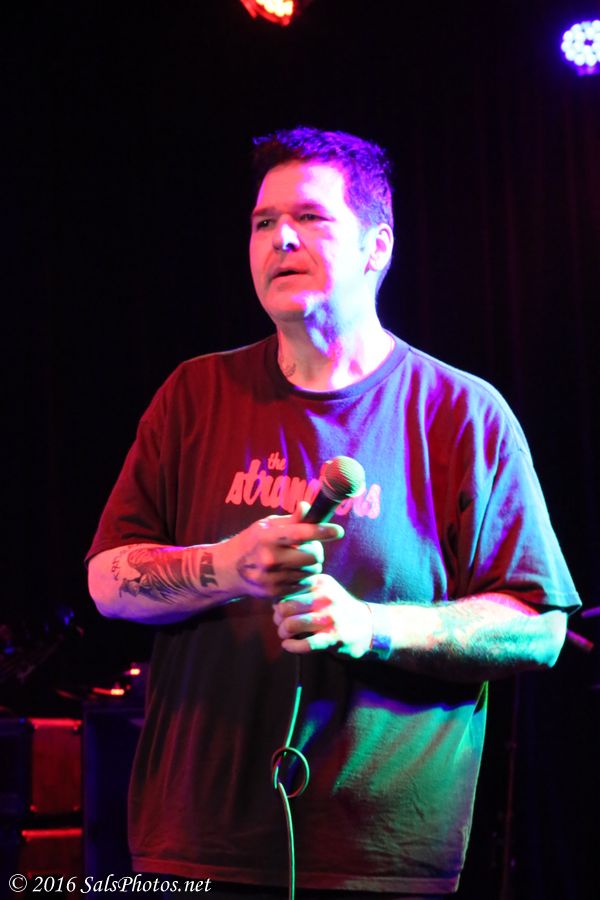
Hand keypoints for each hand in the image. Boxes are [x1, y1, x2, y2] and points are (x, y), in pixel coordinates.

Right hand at [226, 502, 343, 599]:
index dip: (323, 531)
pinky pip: (304, 585)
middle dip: (317, 550)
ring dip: (312, 565)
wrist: (229, 570)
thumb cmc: (253, 542)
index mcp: (268, 537)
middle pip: (313, 555)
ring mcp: (273, 578)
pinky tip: (294, 572)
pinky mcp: (275, 592)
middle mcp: (270, 558)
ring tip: (299, 559)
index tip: (338, 531)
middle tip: (310, 546)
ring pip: (312, 572)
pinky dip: (305, 578)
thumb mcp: (267, 526)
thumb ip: (291, 520)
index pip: (301, 533)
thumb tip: (307, 506)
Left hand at [273, 574, 371, 658]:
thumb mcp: (324, 591)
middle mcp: (326, 598)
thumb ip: (301, 592)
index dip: (279, 602)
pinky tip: (288, 645)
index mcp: (321, 583)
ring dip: (283, 632)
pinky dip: (291, 646)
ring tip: (285, 635)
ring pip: (292, 625)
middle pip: (285, 607)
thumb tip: (274, 603)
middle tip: (281, 624)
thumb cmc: (338, 609)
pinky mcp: (333, 638)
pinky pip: (305, 644)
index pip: (287, 590)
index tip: (281, 610)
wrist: (369, 627)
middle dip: (278, 618)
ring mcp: (330, 618)